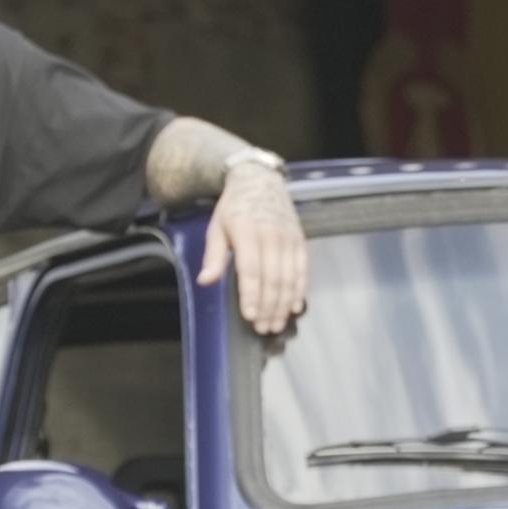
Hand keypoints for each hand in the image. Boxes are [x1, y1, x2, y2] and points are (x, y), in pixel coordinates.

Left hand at [198, 161, 307, 335]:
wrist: (260, 181)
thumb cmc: (234, 208)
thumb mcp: (216, 228)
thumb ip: (213, 257)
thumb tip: (205, 281)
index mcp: (247, 232)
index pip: (251, 270)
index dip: (251, 295)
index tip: (248, 316)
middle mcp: (271, 235)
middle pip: (272, 278)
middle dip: (268, 306)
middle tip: (262, 328)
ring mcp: (288, 238)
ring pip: (289, 277)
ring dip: (283, 304)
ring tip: (275, 324)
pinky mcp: (300, 240)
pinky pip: (302, 269)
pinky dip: (299, 290)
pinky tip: (294, 306)